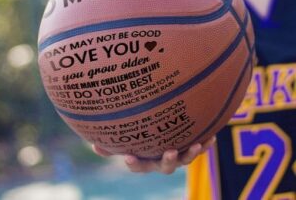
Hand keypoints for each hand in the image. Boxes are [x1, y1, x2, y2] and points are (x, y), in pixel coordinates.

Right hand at [92, 136, 215, 174]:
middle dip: (168, 161)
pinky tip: (211, 137)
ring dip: (191, 153)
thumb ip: (113, 145)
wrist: (164, 143)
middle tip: (169, 151)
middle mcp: (162, 161)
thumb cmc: (142, 143)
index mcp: (146, 161)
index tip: (128, 155)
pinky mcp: (188, 148)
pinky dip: (205, 145)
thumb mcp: (128, 143)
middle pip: (165, 166)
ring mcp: (177, 156)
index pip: (138, 166)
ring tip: (196, 145)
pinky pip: (198, 148)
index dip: (134, 163)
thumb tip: (92, 144)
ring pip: (185, 159)